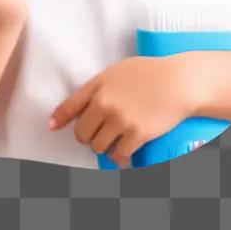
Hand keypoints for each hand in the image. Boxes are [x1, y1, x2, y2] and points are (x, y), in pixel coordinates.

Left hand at [48, 55, 195, 167]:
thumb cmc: (148, 73)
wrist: (177, 81)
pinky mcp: (137, 134)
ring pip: (98, 147)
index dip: (59, 119)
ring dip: (104, 146)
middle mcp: (105, 104)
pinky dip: (120, 157)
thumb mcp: (116, 72)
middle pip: (82, 133)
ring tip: (114, 140)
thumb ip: (96, 87)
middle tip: (99, 133)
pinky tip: (124, 152)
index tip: (52, 127)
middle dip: (89, 135)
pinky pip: (119, 155)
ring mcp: (121, 120)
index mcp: (98, 86)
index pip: (70, 106)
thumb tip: (82, 105)